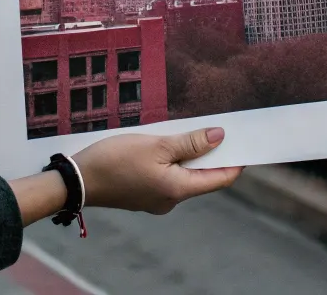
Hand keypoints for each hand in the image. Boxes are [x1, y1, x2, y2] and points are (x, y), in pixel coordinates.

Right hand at [75, 126, 240, 214]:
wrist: (78, 180)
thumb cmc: (116, 160)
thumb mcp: (157, 145)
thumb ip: (190, 143)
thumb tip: (219, 137)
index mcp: (177, 190)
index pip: (218, 179)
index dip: (235, 162)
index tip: (247, 143)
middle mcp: (171, 199)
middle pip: (202, 176)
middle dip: (213, 153)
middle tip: (223, 128)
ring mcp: (157, 198)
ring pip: (184, 174)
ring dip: (192, 154)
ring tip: (197, 129)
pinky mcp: (145, 191)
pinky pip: (169, 174)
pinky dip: (176, 158)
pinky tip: (172, 141)